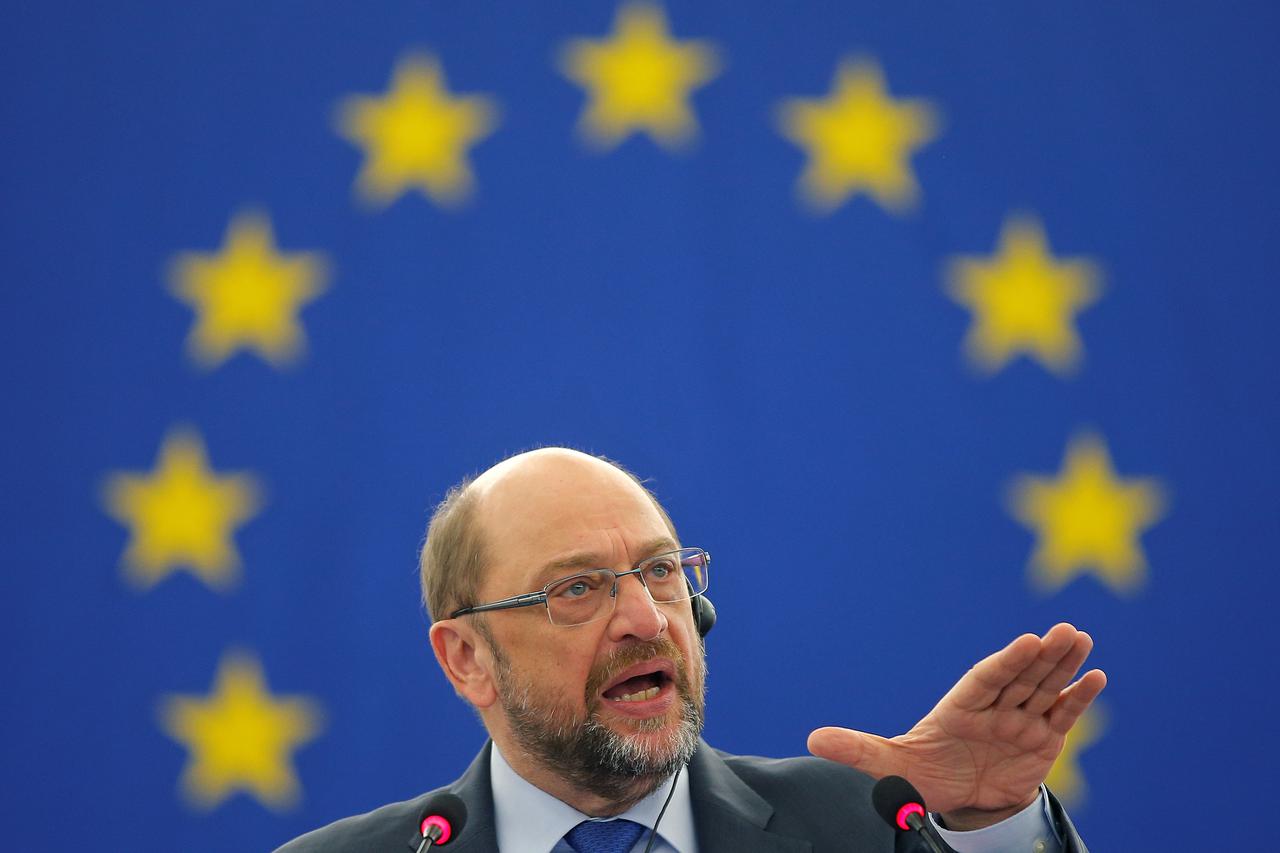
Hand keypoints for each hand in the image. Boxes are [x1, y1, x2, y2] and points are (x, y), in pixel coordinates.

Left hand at [808, 622, 1105, 829]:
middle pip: (1020, 677)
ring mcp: (1019, 721)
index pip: (986, 679)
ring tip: (1082, 639)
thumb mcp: (887, 767)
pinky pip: (1061, 716)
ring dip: (1064, 665)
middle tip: (1066, 630)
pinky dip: (1078, 698)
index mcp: (959, 707)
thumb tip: (813, 739)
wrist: (951, 796)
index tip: (1026, 642)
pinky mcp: (1041, 741)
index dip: (1006, 662)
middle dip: (1043, 656)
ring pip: (1044, 689)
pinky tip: (1096, 677)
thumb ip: (857, 750)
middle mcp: (993, 707)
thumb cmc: (920, 773)